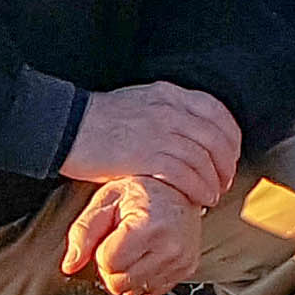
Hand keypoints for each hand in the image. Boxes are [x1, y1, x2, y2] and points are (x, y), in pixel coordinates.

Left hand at [61, 176, 205, 294]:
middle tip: (121, 242)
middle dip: (112, 266)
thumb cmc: (142, 188)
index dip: (101, 251)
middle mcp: (170, 246)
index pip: (108, 263)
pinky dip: (143, 277)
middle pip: (119, 282)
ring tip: (136, 247)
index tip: (111, 234)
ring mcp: (181, 260)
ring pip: (134, 290)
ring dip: (128, 273)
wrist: (180, 184)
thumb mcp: (106, 200)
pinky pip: (151, 290)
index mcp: (149, 225)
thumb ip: (83, 232)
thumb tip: (70, 265)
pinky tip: (147, 254)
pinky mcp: (187, 268)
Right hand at [65, 80, 242, 209]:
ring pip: (203, 158)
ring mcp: (159, 132)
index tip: (229, 156)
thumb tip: (185, 132)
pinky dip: (197, 189)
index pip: (216, 112)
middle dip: (226, 163)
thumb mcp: (138, 102)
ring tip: (213, 195)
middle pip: (216, 137)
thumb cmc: (97, 119)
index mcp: (169, 94)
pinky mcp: (145, 155)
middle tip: (225, 181)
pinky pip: (184, 174)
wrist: (64, 126)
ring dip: (214, 181)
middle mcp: (169, 110)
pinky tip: (199, 200)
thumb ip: (165, 112)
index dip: (229, 137)